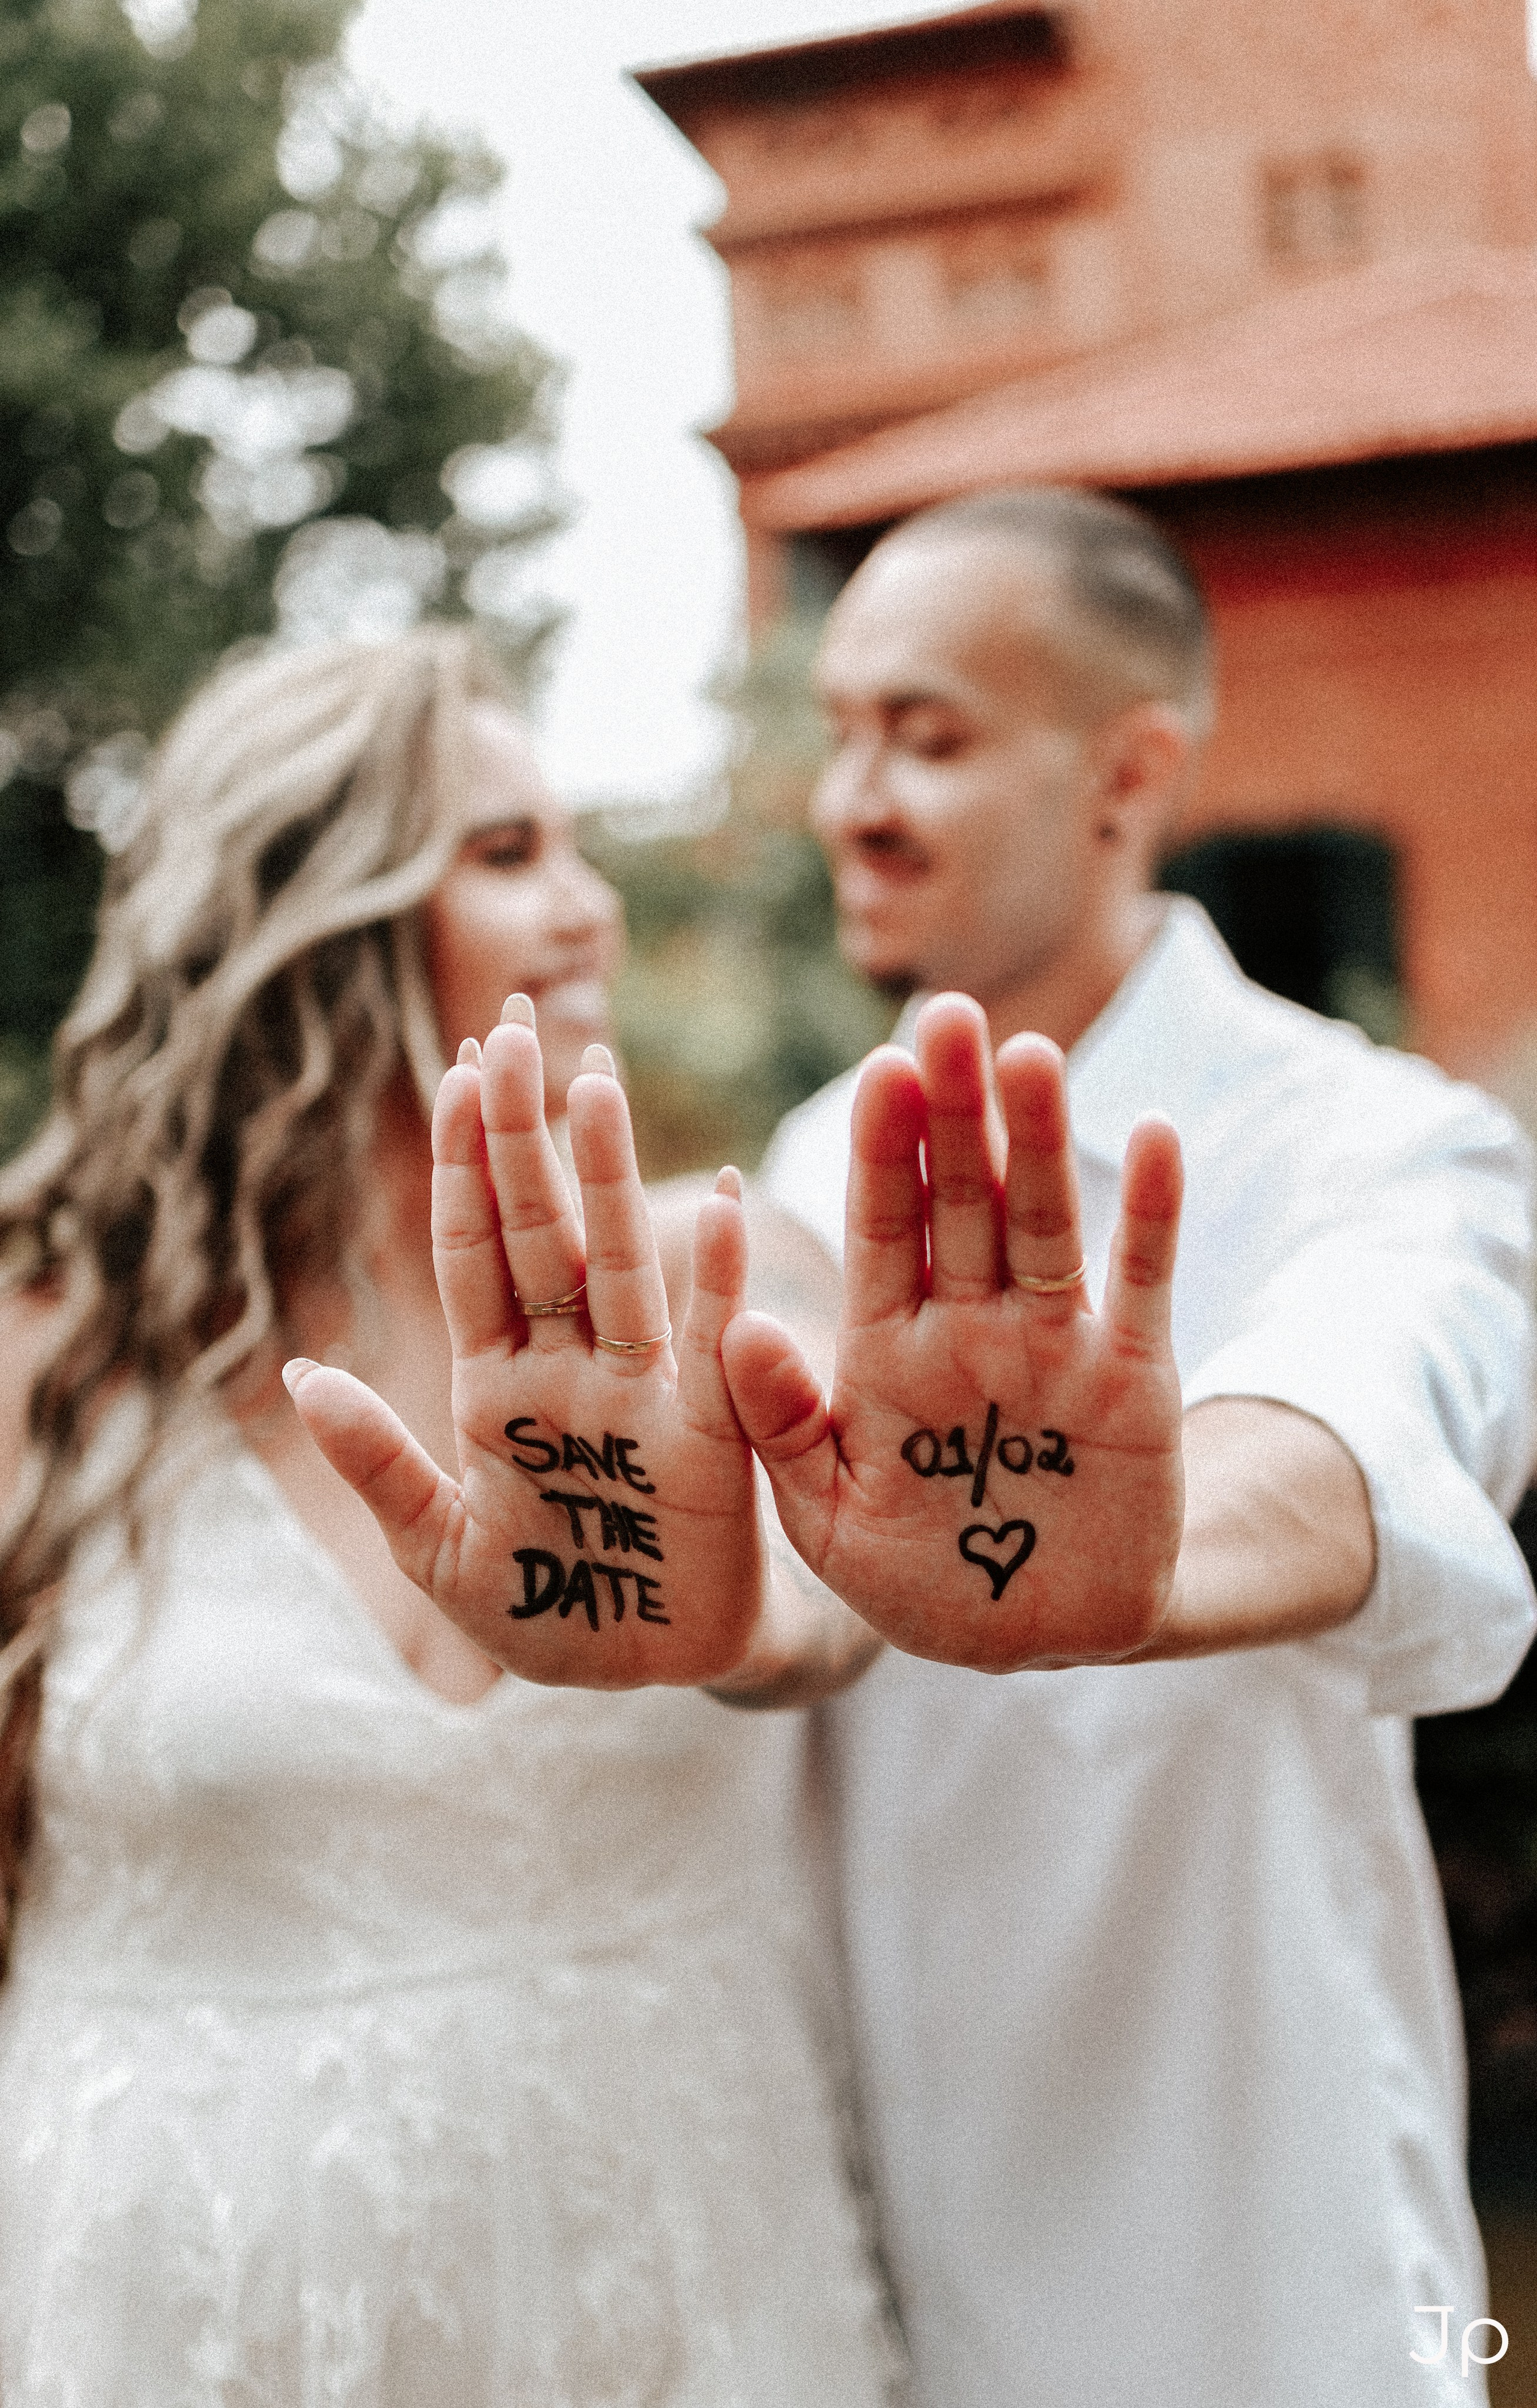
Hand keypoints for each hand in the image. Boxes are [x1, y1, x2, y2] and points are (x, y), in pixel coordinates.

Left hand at [284, 1008, 764, 1687]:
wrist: (646, 1676)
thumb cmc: (543, 1612)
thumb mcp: (438, 1552)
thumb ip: (377, 1464)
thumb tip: (299, 1373)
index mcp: (499, 1390)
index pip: (473, 1254)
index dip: (460, 1168)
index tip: (450, 1073)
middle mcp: (570, 1369)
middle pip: (539, 1230)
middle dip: (521, 1133)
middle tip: (510, 1028)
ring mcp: (642, 1395)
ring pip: (615, 1265)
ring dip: (604, 1176)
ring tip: (591, 1082)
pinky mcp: (709, 1439)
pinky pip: (714, 1348)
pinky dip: (720, 1279)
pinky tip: (722, 1203)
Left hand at [723, 995, 1185, 1671]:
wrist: (1031, 1637)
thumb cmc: (912, 1575)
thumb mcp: (827, 1515)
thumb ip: (778, 1426)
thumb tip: (733, 1327)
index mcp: (884, 1348)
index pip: (880, 1230)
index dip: (881, 1155)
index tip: (878, 1073)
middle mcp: (967, 1325)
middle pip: (960, 1201)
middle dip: (954, 1113)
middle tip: (948, 1015)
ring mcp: (1052, 1345)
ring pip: (1043, 1223)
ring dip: (1041, 1141)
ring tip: (1033, 1057)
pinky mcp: (1132, 1379)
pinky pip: (1142, 1284)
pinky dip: (1151, 1215)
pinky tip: (1157, 1138)